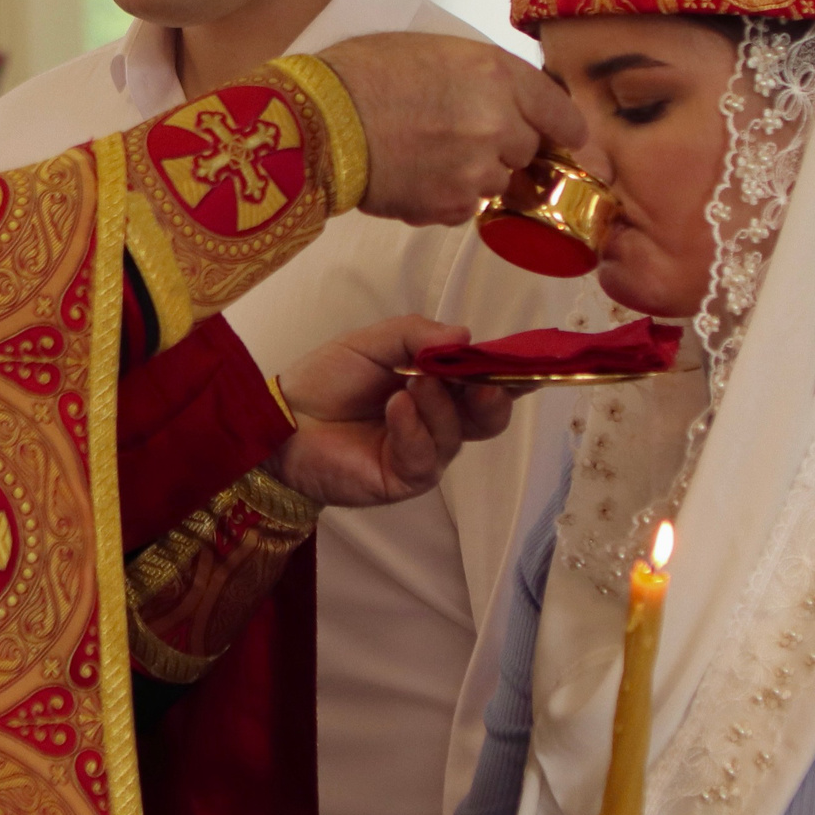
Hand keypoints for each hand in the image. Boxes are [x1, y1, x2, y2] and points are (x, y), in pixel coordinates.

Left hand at [267, 316, 514, 507]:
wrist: (283, 416)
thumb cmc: (328, 378)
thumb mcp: (374, 343)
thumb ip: (417, 335)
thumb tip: (465, 335)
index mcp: (439, 387)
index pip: (486, 381)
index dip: (511, 373)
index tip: (532, 362)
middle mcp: (439, 422)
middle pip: (488, 417)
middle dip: (493, 397)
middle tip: (484, 381)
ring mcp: (423, 453)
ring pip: (456, 434)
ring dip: (440, 406)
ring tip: (412, 383)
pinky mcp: (402, 479)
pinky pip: (425, 457)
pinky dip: (414, 427)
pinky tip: (396, 405)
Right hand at [318, 34, 586, 227]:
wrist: (319, 121)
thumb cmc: (363, 74)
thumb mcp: (434, 50)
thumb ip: (484, 76)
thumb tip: (509, 99)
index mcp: (498, 75)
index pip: (561, 111)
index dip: (566, 129)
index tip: (570, 140)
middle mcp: (499, 123)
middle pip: (528, 150)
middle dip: (505, 147)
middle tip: (462, 136)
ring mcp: (478, 169)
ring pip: (497, 182)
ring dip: (474, 174)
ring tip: (426, 155)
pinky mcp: (452, 205)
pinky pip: (466, 208)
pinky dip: (446, 198)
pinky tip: (412, 176)